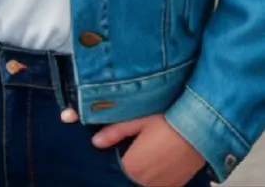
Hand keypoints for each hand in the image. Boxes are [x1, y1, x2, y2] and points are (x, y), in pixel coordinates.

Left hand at [90, 113, 205, 186]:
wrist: (203, 127)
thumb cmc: (169, 119)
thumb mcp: (139, 119)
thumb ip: (116, 132)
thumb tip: (95, 142)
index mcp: (133, 167)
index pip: (115, 171)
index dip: (114, 159)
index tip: (117, 149)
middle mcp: (146, 182)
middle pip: (129, 179)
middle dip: (128, 166)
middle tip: (134, 148)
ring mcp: (163, 186)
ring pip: (144, 183)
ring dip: (142, 173)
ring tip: (146, 153)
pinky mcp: (177, 185)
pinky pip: (160, 185)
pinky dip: (156, 177)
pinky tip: (158, 161)